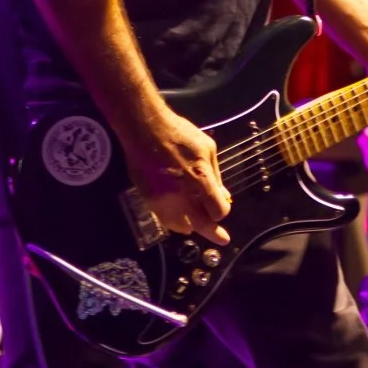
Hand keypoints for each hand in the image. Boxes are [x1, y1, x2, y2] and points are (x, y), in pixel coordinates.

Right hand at [125, 108, 231, 245]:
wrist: (144, 129)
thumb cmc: (180, 134)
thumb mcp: (207, 148)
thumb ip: (216, 175)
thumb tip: (223, 195)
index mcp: (201, 180)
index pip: (218, 211)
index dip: (222, 210)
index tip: (222, 205)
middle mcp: (182, 195)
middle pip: (201, 225)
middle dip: (214, 232)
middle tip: (223, 239)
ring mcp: (164, 200)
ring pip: (181, 226)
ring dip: (192, 225)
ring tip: (196, 224)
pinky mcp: (149, 200)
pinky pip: (165, 219)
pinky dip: (175, 221)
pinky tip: (179, 218)